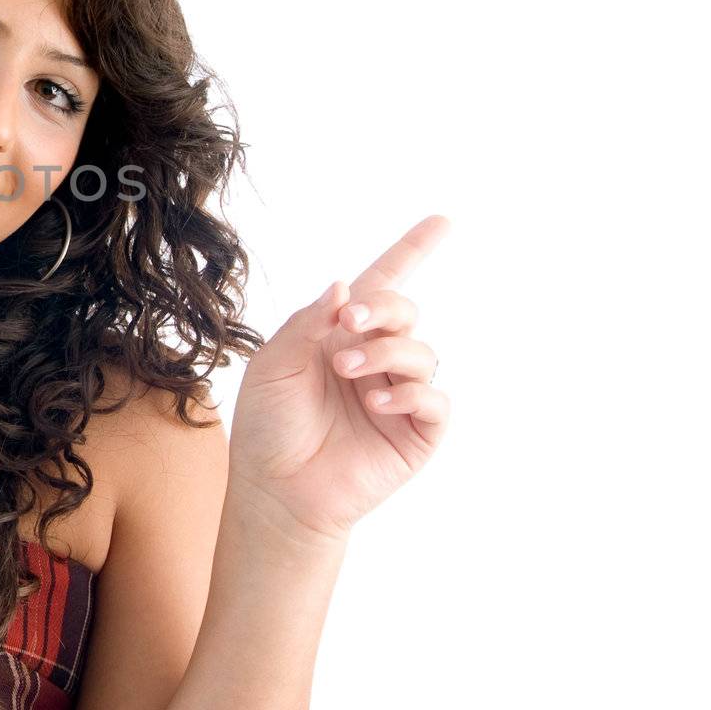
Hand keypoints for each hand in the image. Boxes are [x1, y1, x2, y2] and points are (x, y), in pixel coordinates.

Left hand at [226, 215, 451, 543]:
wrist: (276, 489)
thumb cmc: (268, 426)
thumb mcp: (274, 365)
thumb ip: (309, 324)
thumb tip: (346, 287)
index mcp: (340, 336)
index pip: (381, 286)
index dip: (412, 252)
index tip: (442, 222)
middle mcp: (374, 359)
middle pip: (406, 312)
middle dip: (386, 309)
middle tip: (352, 322)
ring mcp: (398, 395)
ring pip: (422, 353)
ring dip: (388, 352)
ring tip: (349, 373)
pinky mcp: (416, 433)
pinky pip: (434, 400)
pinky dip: (411, 392)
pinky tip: (376, 401)